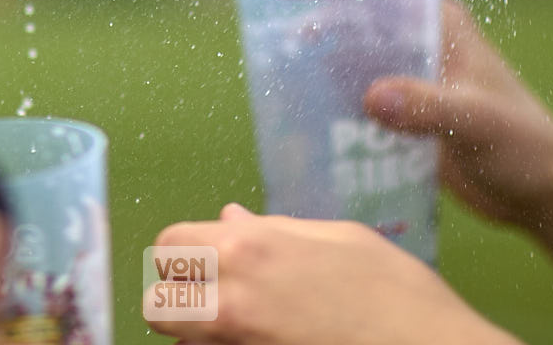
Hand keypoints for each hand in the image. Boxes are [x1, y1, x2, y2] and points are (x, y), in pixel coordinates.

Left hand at [144, 203, 516, 344]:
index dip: (186, 251)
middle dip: (178, 298)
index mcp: (249, 250)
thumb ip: (274, 231)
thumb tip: (227, 221)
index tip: (210, 259)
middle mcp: (230, 303)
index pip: (169, 245)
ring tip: (245, 322)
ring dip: (197, 332)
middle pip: (156, 303)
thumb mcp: (340, 239)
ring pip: (178, 342)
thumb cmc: (396, 291)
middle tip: (217, 296)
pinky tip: (263, 341)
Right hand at [266, 0, 552, 228]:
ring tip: (278, 83)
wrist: (544, 192)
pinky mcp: (408, 113)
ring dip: (316, 64)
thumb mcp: (475, 121)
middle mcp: (419, 39)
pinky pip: (357, 95)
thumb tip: (370, 96)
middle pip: (352, 11)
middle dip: (308, 17)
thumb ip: (426, 106)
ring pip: (350, 55)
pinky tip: (307, 121)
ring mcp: (412, 76)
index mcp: (437, 20)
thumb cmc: (523, 145)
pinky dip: (331, 102)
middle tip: (266, 40)